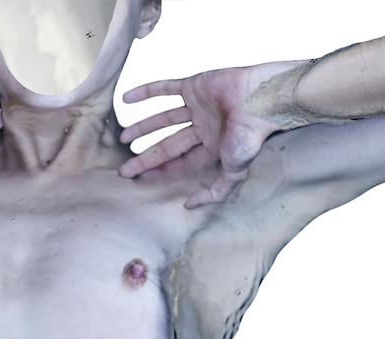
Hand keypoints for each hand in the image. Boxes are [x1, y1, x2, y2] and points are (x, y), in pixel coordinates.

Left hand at [120, 66, 281, 207]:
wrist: (260, 100)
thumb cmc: (250, 136)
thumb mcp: (233, 173)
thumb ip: (214, 192)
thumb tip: (188, 205)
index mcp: (211, 148)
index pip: (179, 164)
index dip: (158, 173)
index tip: (139, 180)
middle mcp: (202, 128)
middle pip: (167, 145)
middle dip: (145, 158)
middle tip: (124, 169)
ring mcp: (197, 106)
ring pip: (163, 119)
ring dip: (143, 128)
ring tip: (124, 139)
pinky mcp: (194, 85)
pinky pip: (165, 88)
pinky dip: (146, 92)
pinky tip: (126, 99)